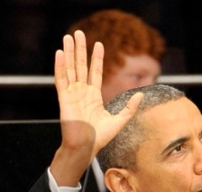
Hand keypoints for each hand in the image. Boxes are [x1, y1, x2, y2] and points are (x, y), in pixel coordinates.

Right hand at [49, 30, 142, 186]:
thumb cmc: (100, 138)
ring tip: (68, 37)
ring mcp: (72, 94)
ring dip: (70, 52)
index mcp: (93, 96)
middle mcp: (81, 93)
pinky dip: (60, 66)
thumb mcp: (119, 121)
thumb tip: (141, 95)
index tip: (98, 44)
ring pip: (70, 68)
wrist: (86, 148)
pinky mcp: (64, 99)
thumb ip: (130, 108)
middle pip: (80, 66)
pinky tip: (61, 53)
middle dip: (80, 49)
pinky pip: (61, 79)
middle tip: (78, 33)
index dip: (96, 58)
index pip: (94, 72)